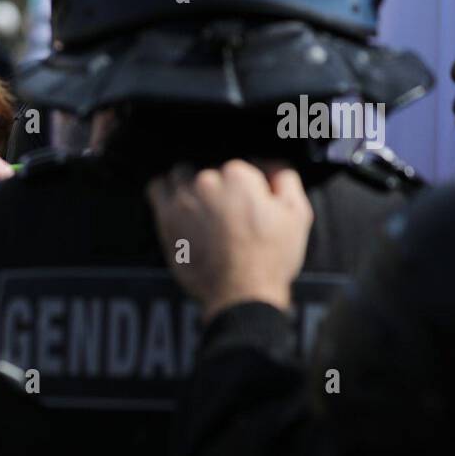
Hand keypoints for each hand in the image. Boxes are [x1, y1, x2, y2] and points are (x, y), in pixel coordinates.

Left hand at [145, 159, 312, 319]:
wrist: (242, 292)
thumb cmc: (271, 257)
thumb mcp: (297, 213)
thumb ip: (283, 177)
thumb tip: (267, 163)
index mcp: (239, 175)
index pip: (240, 167)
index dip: (246, 187)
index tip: (248, 205)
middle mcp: (208, 181)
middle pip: (210, 171)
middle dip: (218, 187)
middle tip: (227, 213)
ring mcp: (184, 198)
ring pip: (182, 175)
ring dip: (190, 185)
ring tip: (201, 206)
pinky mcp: (166, 217)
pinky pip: (157, 189)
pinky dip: (166, 191)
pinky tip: (177, 203)